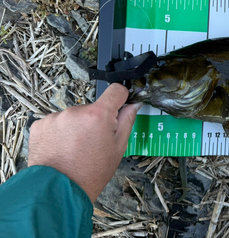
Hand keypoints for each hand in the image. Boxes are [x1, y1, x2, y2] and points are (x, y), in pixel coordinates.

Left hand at [28, 83, 141, 201]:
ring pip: (73, 116)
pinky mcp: (40, 125)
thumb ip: (127, 121)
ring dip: (76, 127)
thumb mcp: (118, 148)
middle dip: (94, 121)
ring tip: (74, 149)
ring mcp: (56, 117)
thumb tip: (133, 104)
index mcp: (98, 114)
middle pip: (92, 108)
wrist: (58, 191)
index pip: (115, 90)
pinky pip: (56, 123)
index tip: (118, 108)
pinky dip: (59, 133)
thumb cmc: (92, 172)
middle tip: (93, 143)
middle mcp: (76, 110)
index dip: (120, 98)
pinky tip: (61, 149)